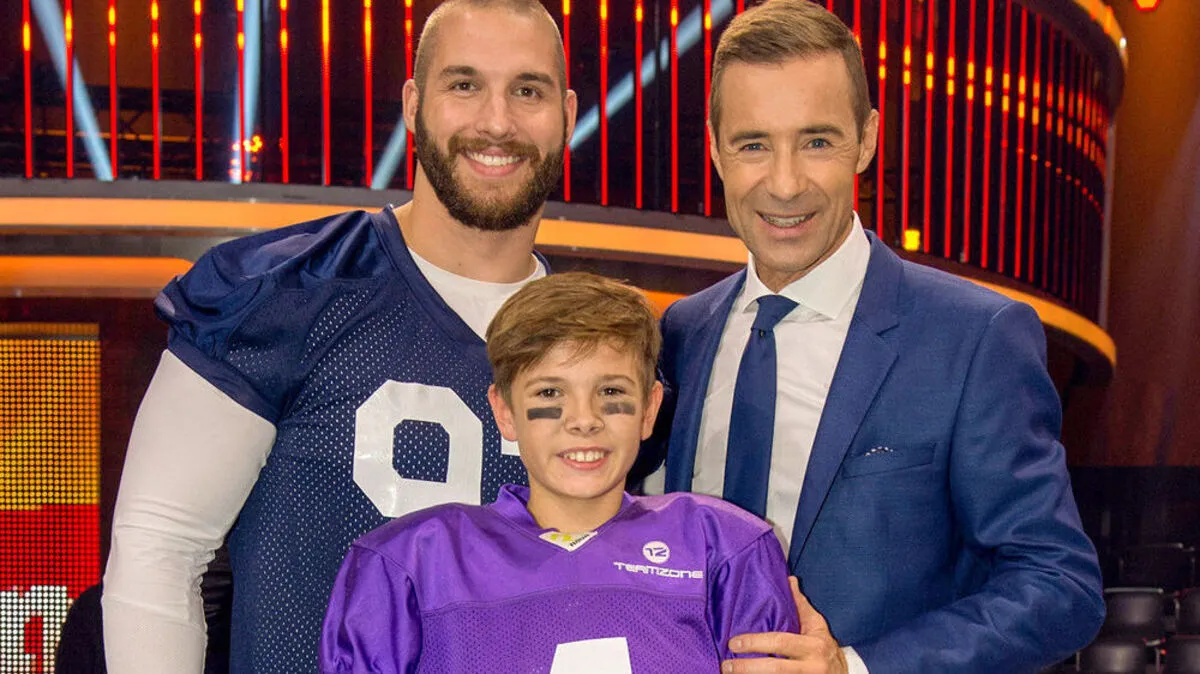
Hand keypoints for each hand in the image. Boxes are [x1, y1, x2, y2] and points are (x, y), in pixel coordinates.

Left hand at [722, 577, 847, 673]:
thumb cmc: (825, 647)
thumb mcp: (817, 625)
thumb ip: (801, 605)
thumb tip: (789, 579)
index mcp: (813, 646)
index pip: (780, 642)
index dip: (755, 643)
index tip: (734, 643)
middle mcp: (811, 667)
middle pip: (775, 669)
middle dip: (748, 668)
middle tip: (726, 666)